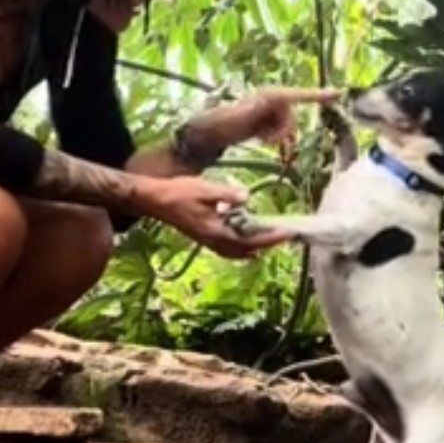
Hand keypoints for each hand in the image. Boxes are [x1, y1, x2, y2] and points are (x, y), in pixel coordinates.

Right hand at [135, 176, 298, 258]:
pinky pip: (227, 248)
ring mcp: (208, 241)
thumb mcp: (205, 189)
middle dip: (266, 245)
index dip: (270, 238)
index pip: (250, 239)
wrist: (155, 200)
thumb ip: (227, 195)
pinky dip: (241, 247)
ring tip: (269, 238)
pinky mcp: (204, 237)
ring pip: (237, 253)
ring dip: (254, 248)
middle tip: (284, 236)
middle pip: (246, 251)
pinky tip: (245, 238)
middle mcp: (213, 241)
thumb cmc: (178, 193)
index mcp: (216, 231)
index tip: (288, 233)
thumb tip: (246, 198)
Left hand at [190, 87, 339, 153]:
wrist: (208, 132)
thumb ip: (262, 109)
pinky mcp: (265, 121)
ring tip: (258, 140)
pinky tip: (260, 141)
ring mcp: (269, 111)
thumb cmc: (221, 123)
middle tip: (263, 139)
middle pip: (293, 119)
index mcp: (270, 95)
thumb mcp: (242, 117)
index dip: (318, 95)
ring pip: (288, 128)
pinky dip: (275, 140)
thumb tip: (278, 99)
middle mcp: (272, 100)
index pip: (299, 95)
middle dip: (282, 132)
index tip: (337, 93)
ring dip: (276, 137)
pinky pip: (280, 133)